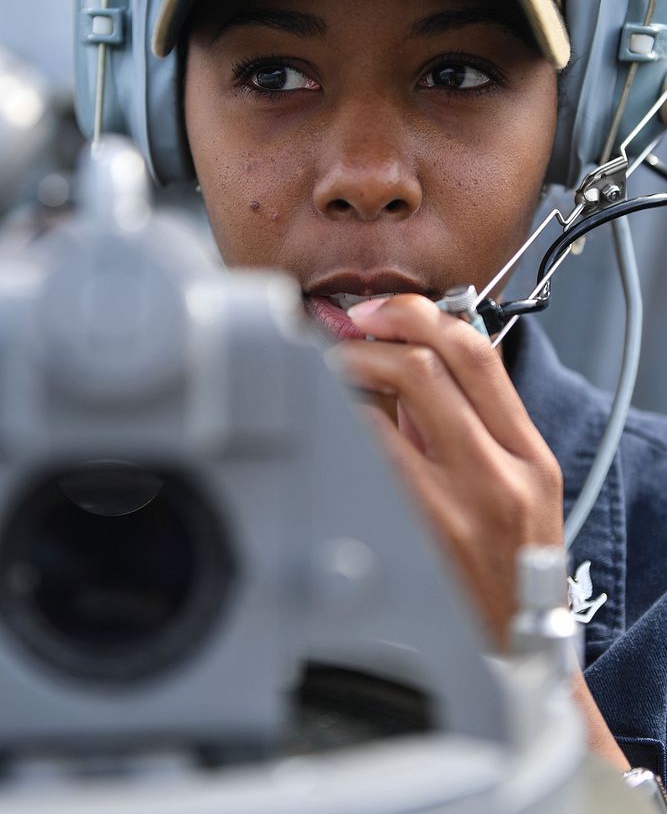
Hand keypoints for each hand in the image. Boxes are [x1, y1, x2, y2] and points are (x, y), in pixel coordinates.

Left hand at [331, 294, 563, 648]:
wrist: (514, 654)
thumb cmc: (509, 568)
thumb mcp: (516, 489)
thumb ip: (471, 426)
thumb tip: (405, 365)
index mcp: (528, 457)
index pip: (477, 354)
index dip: (419, 316)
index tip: (383, 312)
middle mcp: (499, 475)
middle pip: (430, 364)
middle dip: (374, 336)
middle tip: (345, 336)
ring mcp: (456, 507)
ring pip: (390, 403)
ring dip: (348, 375)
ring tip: (331, 378)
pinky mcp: (413, 536)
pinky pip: (365, 457)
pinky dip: (342, 426)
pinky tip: (330, 426)